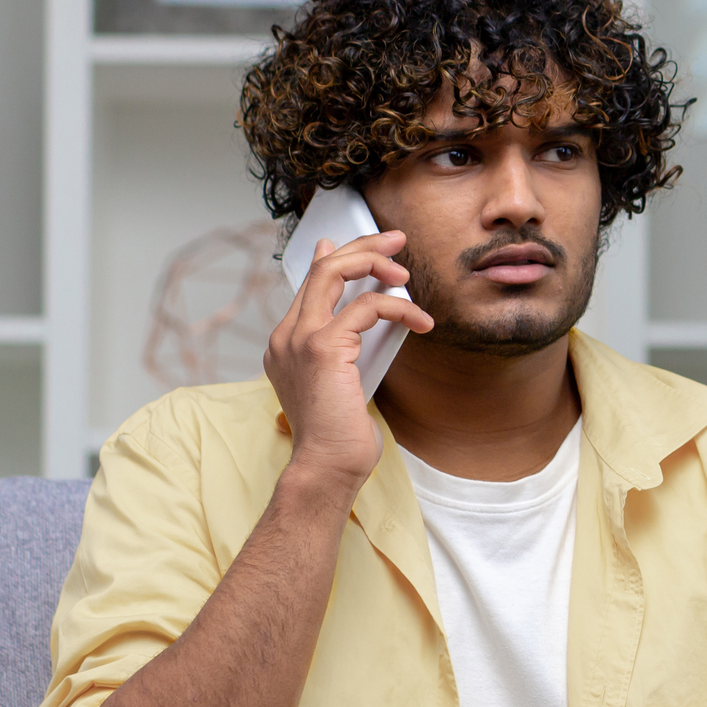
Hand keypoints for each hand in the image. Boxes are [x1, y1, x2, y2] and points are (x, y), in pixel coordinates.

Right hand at [264, 232, 431, 490]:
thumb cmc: (339, 436)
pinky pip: (366, 307)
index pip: (308, 285)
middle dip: (361, 246)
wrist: (327, 466)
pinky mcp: (323, 348)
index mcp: (286, 344)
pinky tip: (420, 321)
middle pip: (320, 269)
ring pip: (334, 274)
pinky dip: (398, 307)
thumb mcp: (343, 382)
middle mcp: (286, 336)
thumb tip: (366, 316)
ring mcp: (300, 340)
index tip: (365, 246)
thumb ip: (349, 348)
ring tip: (406, 274)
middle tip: (396, 239)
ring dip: (376, 263)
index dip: (336, 257)